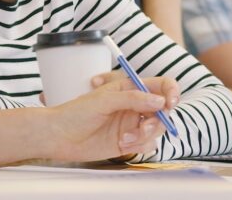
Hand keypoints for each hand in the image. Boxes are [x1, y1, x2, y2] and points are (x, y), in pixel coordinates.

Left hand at [47, 77, 178, 160]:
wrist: (60, 136)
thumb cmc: (77, 112)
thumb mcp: (104, 99)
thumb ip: (133, 98)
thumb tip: (160, 101)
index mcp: (130, 88)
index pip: (161, 86)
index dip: (171, 92)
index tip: (170, 103)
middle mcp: (135, 105)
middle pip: (163, 110)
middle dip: (159, 120)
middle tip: (145, 127)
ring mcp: (133, 124)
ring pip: (157, 129)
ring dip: (147, 135)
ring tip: (127, 138)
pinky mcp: (130, 142)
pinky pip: (148, 144)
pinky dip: (140, 145)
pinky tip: (122, 145)